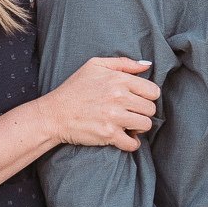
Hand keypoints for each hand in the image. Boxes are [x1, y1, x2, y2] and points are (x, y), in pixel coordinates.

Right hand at [43, 57, 159, 151]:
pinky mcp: (109, 135)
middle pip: (151, 109)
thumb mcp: (95, 65)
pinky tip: (124, 138)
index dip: (148, 97)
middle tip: (131, 113)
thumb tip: (147, 66)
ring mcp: (114, 117)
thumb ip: (123, 63)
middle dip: (143, 112)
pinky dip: (131, 143)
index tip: (138, 100)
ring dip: (139, 127)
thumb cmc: (74, 88)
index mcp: (119, 79)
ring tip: (128, 124)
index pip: (153, 91)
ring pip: (146, 125)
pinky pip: (133, 143)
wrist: (54, 114)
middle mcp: (119, 97)